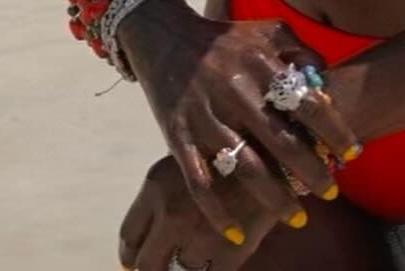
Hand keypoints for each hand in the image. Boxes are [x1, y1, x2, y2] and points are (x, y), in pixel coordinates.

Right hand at [116, 0, 359, 248]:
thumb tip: (326, 82)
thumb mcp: (269, 31)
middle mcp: (237, 94)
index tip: (352, 154)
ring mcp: (207, 118)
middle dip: (312, 173)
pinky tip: (237, 234)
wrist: (167, 37)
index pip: (307, 104)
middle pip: (282, 144)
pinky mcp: (179, 138)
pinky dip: (218, 213)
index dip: (334, 131)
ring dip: (276, 199)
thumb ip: (302, 51)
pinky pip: (200, 183)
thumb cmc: (227, 39)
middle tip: (331, 192)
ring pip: (247, 170)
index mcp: (262, 67)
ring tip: (298, 218)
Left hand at [119, 155, 254, 269]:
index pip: (129, 235)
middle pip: (147, 263)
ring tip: (192, 262)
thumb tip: (158, 223)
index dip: (131, 254)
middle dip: (153, 268)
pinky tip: (215, 263)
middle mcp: (169, 213)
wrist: (275, 147)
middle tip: (162, 268)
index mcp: (155, 186)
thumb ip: (171, 191)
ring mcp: (197, 236)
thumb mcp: (190, 160)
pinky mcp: (227, 252)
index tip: (135, 261)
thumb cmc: (229, 146)